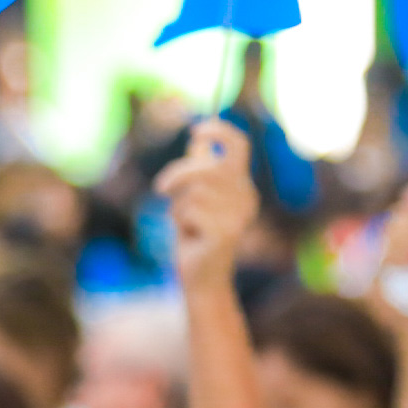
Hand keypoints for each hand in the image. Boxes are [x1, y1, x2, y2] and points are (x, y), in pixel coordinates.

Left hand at [153, 118, 259, 285]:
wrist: (200, 277)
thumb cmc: (195, 235)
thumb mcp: (193, 196)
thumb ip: (198, 169)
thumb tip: (199, 138)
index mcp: (243, 186)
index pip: (239, 146)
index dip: (219, 131)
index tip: (195, 130)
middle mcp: (247, 198)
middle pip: (208, 166)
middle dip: (178, 174)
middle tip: (160, 188)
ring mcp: (239, 217)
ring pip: (194, 190)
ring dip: (178, 205)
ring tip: (184, 221)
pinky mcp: (226, 233)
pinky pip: (191, 210)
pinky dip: (181, 220)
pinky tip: (189, 235)